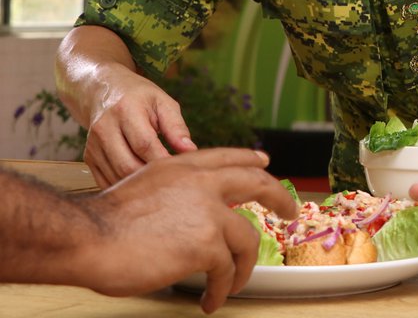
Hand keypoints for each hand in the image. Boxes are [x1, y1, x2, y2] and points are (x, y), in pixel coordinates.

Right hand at [77, 148, 297, 312]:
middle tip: (289, 212)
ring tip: (232, 285)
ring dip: (242, 267)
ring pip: (247, 240)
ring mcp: (209, 212)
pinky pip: (227, 270)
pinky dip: (222, 289)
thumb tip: (195, 210)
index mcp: (183, 166)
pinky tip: (210, 300)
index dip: (250, 160)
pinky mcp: (207, 244)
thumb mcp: (143, 186)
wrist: (88, 238)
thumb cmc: (103, 223)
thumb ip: (174, 191)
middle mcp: (202, 183)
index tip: (266, 164)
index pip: (228, 157)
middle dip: (279, 198)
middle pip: (258, 183)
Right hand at [83, 68, 196, 186]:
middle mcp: (104, 128)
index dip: (163, 160)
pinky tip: (140, 181)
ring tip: (158, 180)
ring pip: (117, 176)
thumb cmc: (139, 97)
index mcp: (126, 110)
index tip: (179, 169)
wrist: (102, 90)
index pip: (144, 144)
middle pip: (128, 165)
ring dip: (139, 184)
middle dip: (152, 177)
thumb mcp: (163, 103)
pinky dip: (125, 186)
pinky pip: (105, 181)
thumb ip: (176, 127)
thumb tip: (190, 151)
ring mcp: (93, 145)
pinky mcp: (88, 157)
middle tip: (170, 178)